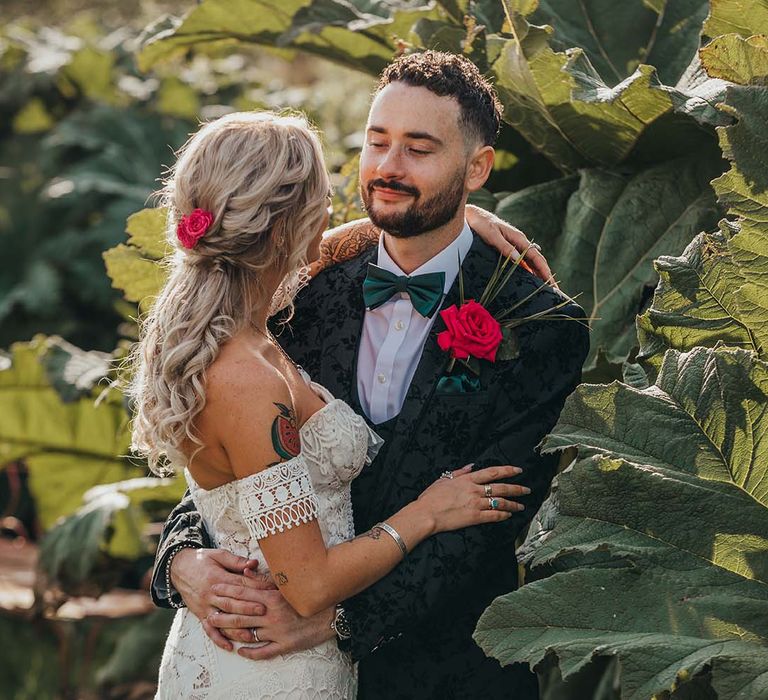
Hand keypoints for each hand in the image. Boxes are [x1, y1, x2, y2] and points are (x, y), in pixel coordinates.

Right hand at [169, 548, 270, 650]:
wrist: (177, 568)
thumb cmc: (202, 559)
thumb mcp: (218, 555)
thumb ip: (236, 561)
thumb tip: (254, 564)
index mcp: (217, 577)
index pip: (239, 584)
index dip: (255, 587)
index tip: (270, 590)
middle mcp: (210, 594)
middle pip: (231, 603)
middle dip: (248, 608)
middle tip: (264, 611)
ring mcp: (205, 606)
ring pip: (222, 620)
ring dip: (236, 629)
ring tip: (252, 635)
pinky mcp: (200, 615)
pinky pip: (208, 630)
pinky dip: (218, 639)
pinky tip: (230, 647)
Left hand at [206, 575, 335, 659]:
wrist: (332, 613)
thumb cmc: (309, 594)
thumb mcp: (288, 584)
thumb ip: (265, 579)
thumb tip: (246, 571)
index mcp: (273, 597)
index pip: (243, 592)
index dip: (227, 590)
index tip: (214, 588)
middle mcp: (272, 614)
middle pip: (241, 613)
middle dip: (223, 612)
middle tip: (209, 612)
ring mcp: (278, 632)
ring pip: (249, 633)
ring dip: (232, 631)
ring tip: (218, 629)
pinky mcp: (285, 645)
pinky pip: (263, 651)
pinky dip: (250, 652)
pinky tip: (240, 651)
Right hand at [418, 464, 528, 532]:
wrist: (426, 514)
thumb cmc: (431, 497)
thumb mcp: (443, 479)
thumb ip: (459, 472)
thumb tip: (471, 466)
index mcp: (467, 479)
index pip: (492, 472)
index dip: (507, 471)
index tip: (518, 470)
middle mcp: (474, 490)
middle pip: (501, 487)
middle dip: (517, 488)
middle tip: (527, 490)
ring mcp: (476, 504)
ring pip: (500, 502)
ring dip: (513, 504)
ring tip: (521, 506)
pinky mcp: (475, 518)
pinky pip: (494, 516)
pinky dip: (503, 515)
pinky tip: (508, 515)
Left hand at [465, 204, 557, 288]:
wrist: (473, 216)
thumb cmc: (481, 224)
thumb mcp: (492, 235)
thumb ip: (504, 247)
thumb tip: (517, 259)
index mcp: (519, 238)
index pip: (536, 257)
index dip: (544, 270)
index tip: (550, 281)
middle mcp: (520, 243)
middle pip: (537, 261)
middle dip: (546, 275)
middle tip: (554, 290)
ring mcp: (515, 247)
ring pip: (531, 263)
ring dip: (539, 275)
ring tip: (546, 289)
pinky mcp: (509, 250)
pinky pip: (522, 263)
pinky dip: (529, 272)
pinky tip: (531, 281)